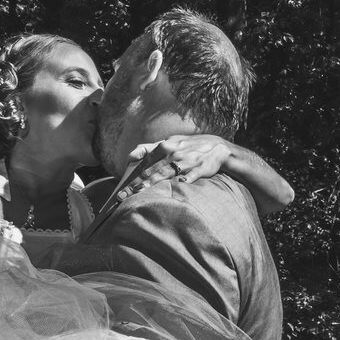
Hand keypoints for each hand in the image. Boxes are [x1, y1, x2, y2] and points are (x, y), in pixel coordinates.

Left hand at [116, 134, 233, 202]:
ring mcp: (187, 161)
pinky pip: (192, 174)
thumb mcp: (169, 142)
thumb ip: (149, 148)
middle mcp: (173, 154)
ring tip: (140, 191)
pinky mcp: (201, 168)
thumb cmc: (190, 146)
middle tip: (123, 197)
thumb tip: (130, 156)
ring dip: (153, 182)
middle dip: (136, 184)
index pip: (143, 164)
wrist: (218, 147)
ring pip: (167, 173)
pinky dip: (187, 178)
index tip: (120, 191)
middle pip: (151, 171)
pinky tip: (181, 182)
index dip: (131, 177)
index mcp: (164, 147)